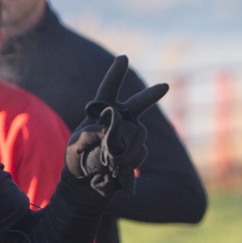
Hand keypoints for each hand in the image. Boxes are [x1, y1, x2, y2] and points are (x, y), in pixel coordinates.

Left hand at [65, 55, 168, 191]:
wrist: (88, 184)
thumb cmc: (78, 160)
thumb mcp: (76, 144)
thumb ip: (90, 133)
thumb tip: (111, 132)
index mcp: (102, 112)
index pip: (108, 90)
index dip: (116, 74)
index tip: (123, 58)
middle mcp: (121, 120)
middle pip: (138, 104)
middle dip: (151, 95)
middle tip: (165, 86)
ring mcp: (131, 136)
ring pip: (140, 134)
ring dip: (126, 148)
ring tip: (111, 161)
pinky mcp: (137, 153)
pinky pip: (140, 153)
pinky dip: (129, 162)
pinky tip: (118, 170)